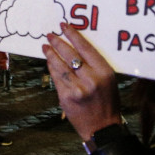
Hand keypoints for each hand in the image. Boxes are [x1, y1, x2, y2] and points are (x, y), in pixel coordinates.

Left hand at [43, 24, 122, 142]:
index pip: (86, 48)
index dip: (73, 35)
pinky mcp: (66, 97)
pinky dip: (51, 68)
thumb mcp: (109, 81)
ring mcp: (77, 89)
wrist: (103, 129)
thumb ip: (95, 66)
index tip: (65, 26)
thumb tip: (76, 49)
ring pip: (60, 66)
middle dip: (58, 42)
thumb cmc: (107, 102)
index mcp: (104, 72)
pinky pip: (56, 78)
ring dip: (51, 54)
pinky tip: (49, 62)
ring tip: (45, 46)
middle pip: (70, 55)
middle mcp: (91, 79)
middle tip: (50, 34)